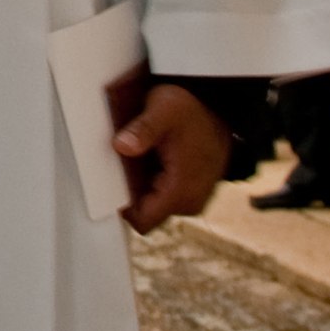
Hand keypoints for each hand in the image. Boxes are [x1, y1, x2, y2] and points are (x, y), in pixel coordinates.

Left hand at [116, 83, 230, 232]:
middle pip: (145, 212)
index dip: (123, 207)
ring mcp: (191, 200)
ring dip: (141, 185)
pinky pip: (162, 196)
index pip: (143, 221)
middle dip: (131, 191)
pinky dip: (152, 181)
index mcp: (181, 190)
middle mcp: (189, 202)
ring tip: (140, 157)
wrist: (219, 110)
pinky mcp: (191, 194)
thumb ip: (143, 129)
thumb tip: (122, 146)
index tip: (110, 184)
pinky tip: (150, 159)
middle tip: (127, 162)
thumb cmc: (192, 111)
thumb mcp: (163, 109)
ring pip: (152, 204)